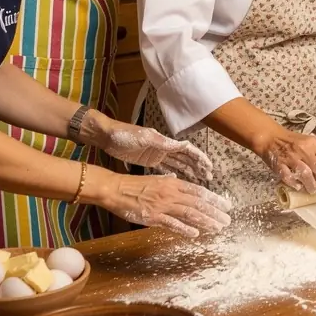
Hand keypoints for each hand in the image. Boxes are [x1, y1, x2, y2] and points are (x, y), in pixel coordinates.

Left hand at [97, 122, 216, 185]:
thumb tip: (184, 144)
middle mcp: (164, 148)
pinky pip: (164, 169)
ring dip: (188, 171)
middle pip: (185, 158)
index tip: (209, 166)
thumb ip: (163, 142)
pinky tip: (179, 180)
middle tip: (208, 176)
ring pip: (177, 164)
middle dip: (197, 166)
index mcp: (164, 142)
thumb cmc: (125, 134)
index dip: (199, 157)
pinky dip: (173, 174)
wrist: (107, 136)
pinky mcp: (148, 161)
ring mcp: (156, 155)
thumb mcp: (144, 138)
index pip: (187, 150)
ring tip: (199, 179)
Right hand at [104, 174, 231, 238]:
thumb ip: (170, 182)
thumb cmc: (134, 185)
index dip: (214, 199)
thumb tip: (178, 182)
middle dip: (215, 212)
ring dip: (206, 221)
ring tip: (218, 227)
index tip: (226, 205)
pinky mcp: (153, 217)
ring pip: (190, 213)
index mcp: (173, 183)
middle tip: (228, 219)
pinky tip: (196, 234)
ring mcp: (163, 205)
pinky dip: (185, 229)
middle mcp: (171, 193)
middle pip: (198, 203)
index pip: (198, 191)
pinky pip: (173, 224)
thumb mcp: (156, 180)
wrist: (115, 189)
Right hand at [258, 128, 315, 194]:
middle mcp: (304, 149)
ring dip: (311, 186)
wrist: (271, 137)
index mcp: (314, 144)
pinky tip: (299, 187)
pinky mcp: (279, 164)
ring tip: (313, 191)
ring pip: (306, 174)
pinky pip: (288, 176)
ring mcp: (291, 157)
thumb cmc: (294, 143)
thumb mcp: (313, 146)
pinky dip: (295, 184)